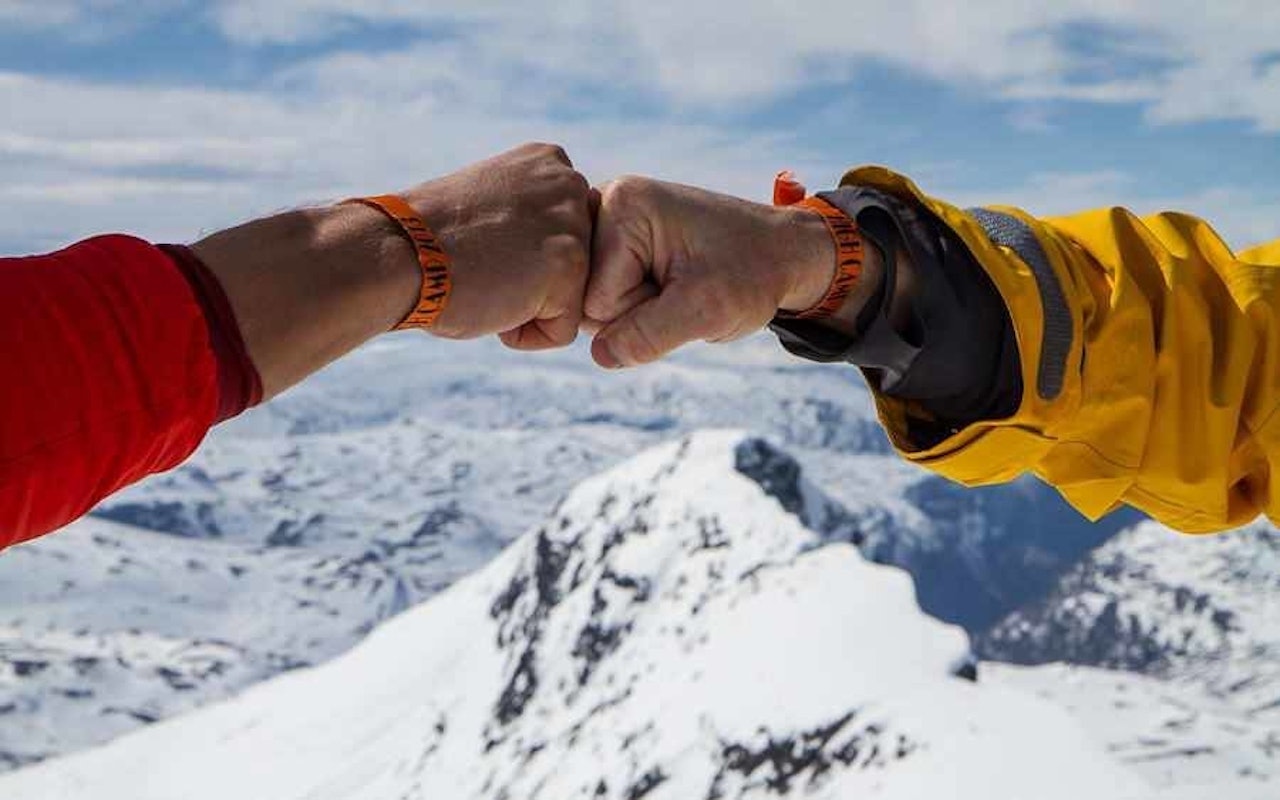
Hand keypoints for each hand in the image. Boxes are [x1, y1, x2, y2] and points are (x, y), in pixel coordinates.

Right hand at [398, 142, 592, 348]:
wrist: (394, 254)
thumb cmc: (427, 240)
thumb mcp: (491, 202)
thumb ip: (531, 215)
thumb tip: (552, 253)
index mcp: (550, 163)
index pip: (564, 236)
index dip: (519, 258)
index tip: (481, 244)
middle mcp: (571, 185)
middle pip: (574, 268)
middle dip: (530, 284)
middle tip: (481, 263)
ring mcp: (575, 226)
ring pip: (569, 300)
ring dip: (525, 308)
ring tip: (485, 279)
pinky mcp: (571, 268)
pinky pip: (561, 331)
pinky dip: (523, 334)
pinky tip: (491, 302)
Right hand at [583, 176, 842, 367]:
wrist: (782, 254)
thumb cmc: (752, 272)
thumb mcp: (706, 310)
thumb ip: (648, 336)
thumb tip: (599, 355)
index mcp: (621, 205)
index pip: (596, 299)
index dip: (641, 311)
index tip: (685, 284)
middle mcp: (605, 206)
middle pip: (587, 301)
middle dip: (635, 311)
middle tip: (683, 287)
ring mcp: (609, 226)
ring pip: (595, 305)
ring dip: (639, 311)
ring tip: (680, 285)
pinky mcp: (617, 244)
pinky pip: (608, 299)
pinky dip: (641, 305)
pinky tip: (670, 284)